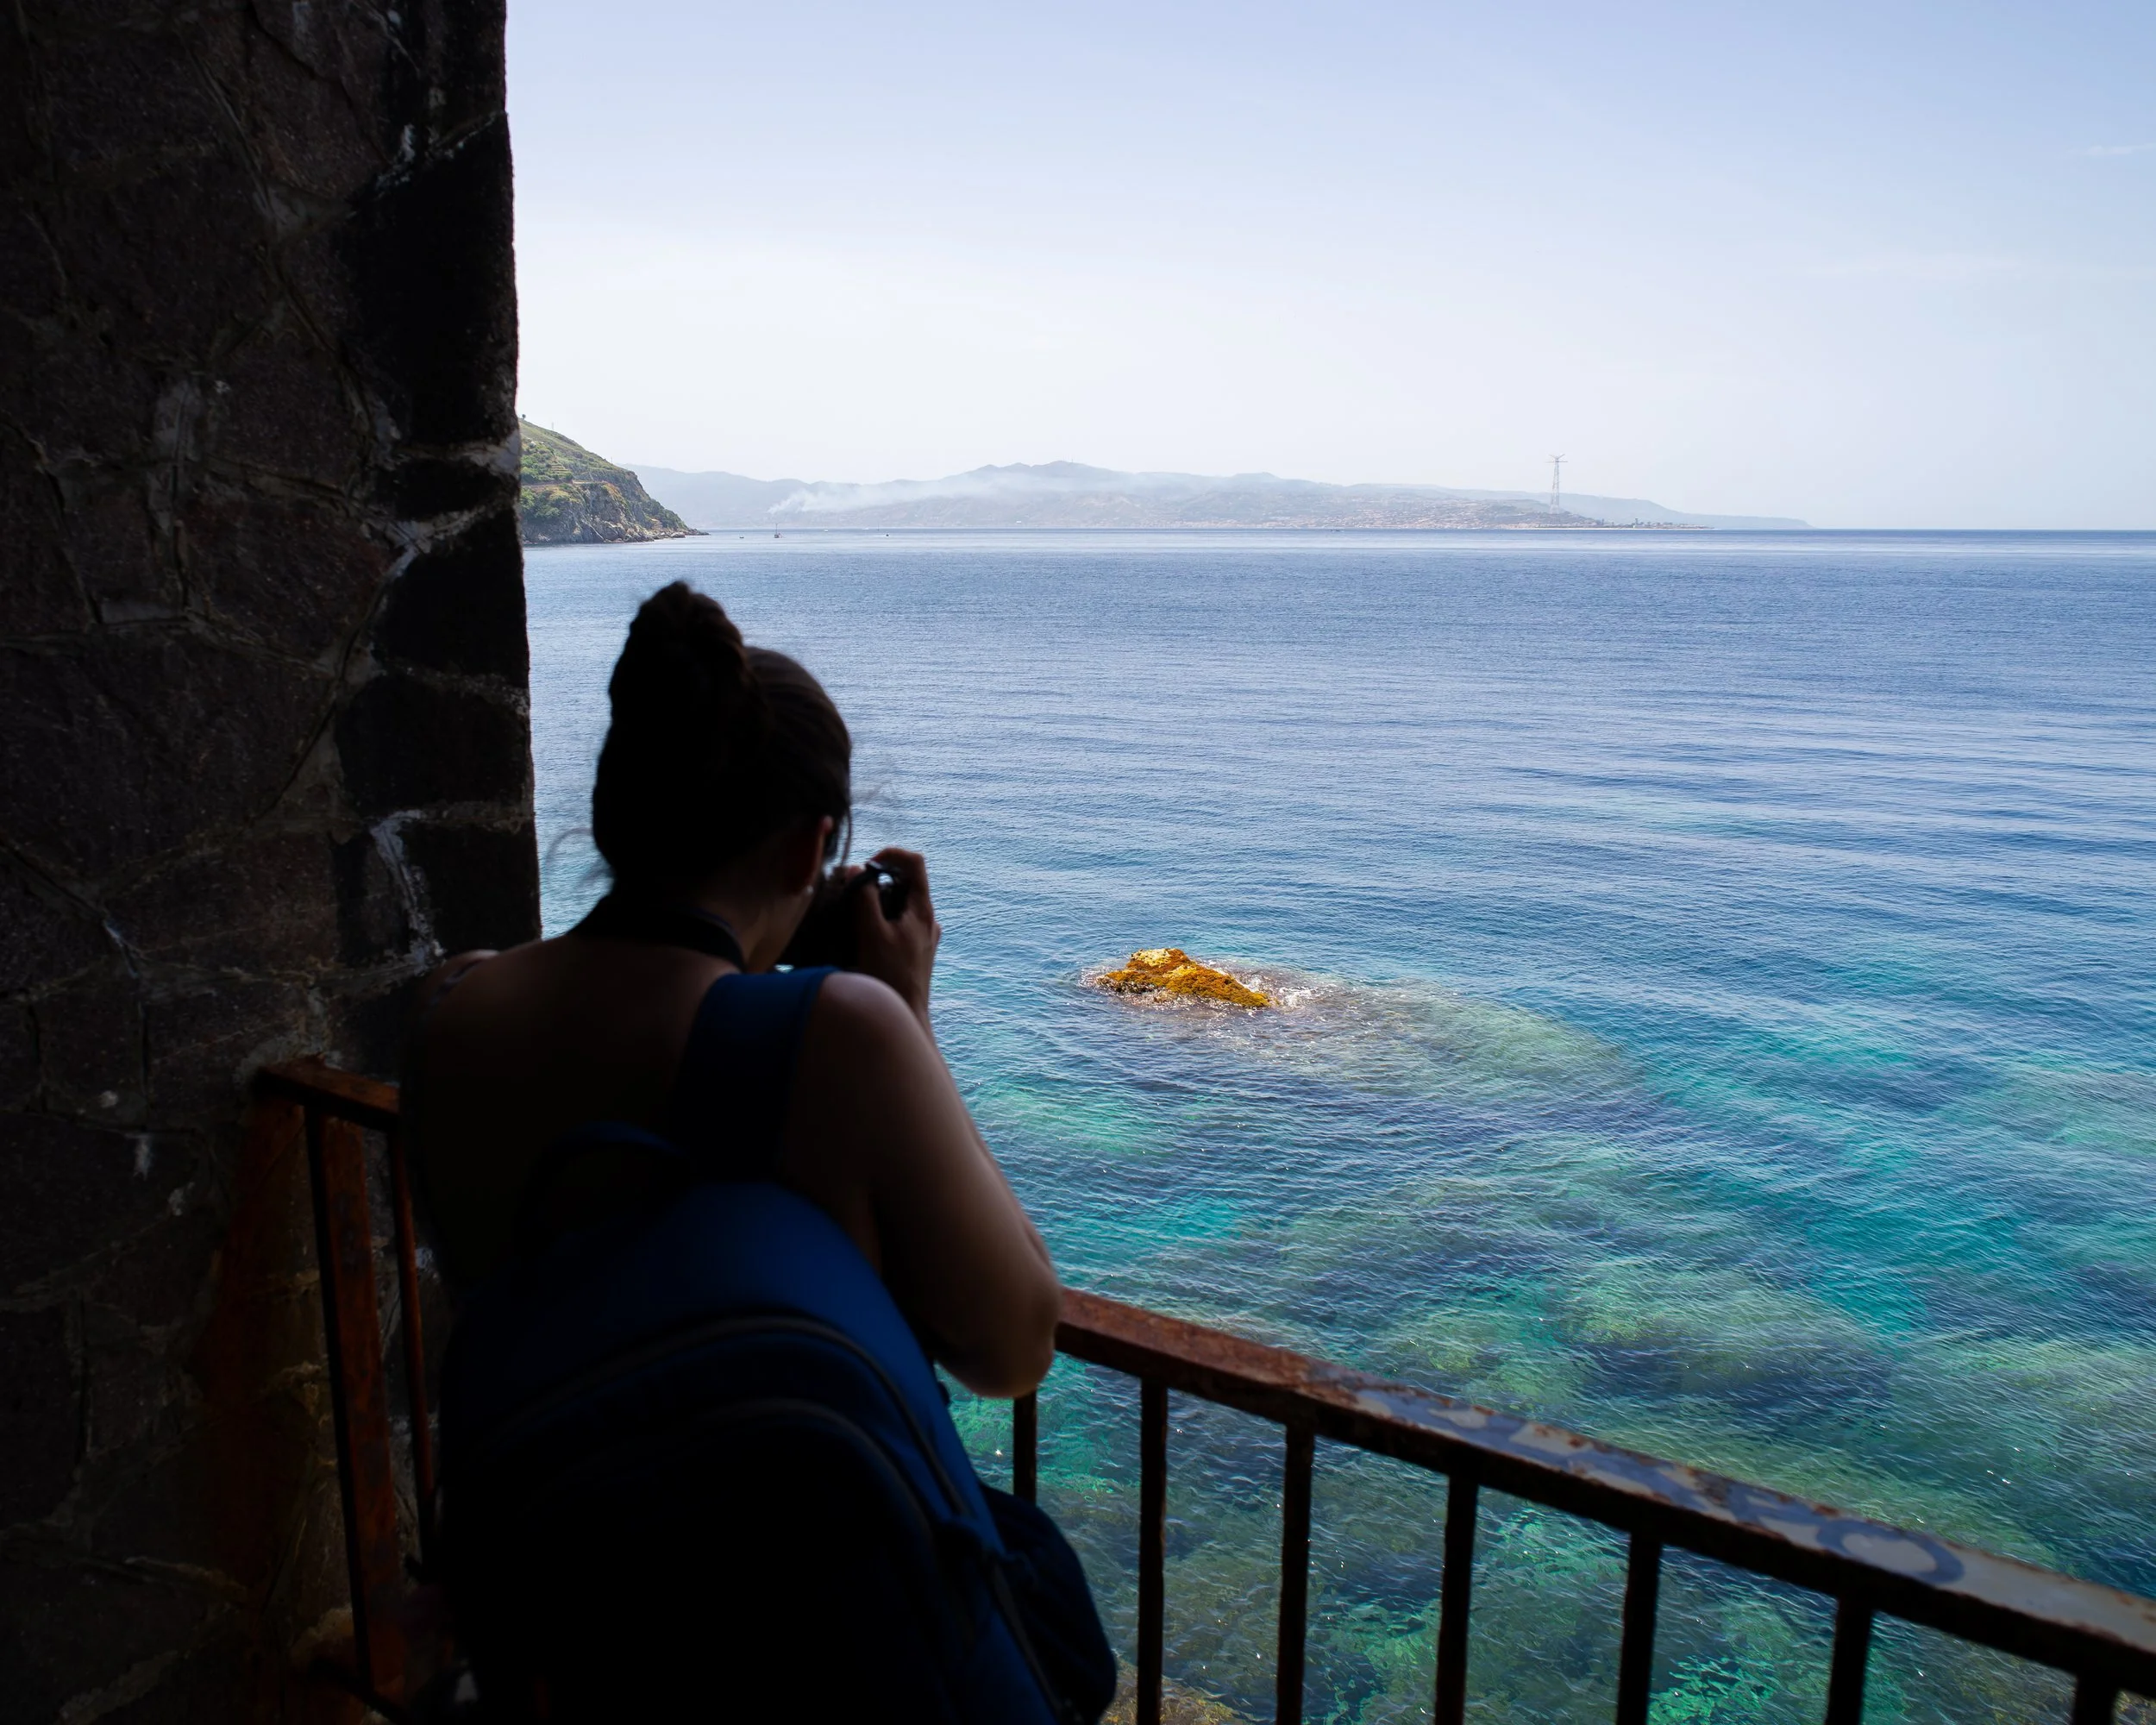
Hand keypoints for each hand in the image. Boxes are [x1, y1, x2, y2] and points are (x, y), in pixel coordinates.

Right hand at [849, 847, 940, 1024]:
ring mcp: (924, 935)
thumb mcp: (871, 934)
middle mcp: (928, 919)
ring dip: (878, 898)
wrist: (907, 1016)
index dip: (890, 854)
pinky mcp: (916, 949)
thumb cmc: (890, 976)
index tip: (865, 866)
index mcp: (922, 910)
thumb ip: (863, 899)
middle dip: (878, 877)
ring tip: (854, 912)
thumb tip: (855, 869)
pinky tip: (864, 935)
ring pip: (901, 902)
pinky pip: (900, 921)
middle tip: (852, 889)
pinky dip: (882, 917)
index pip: (915, 862)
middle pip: (906, 880)